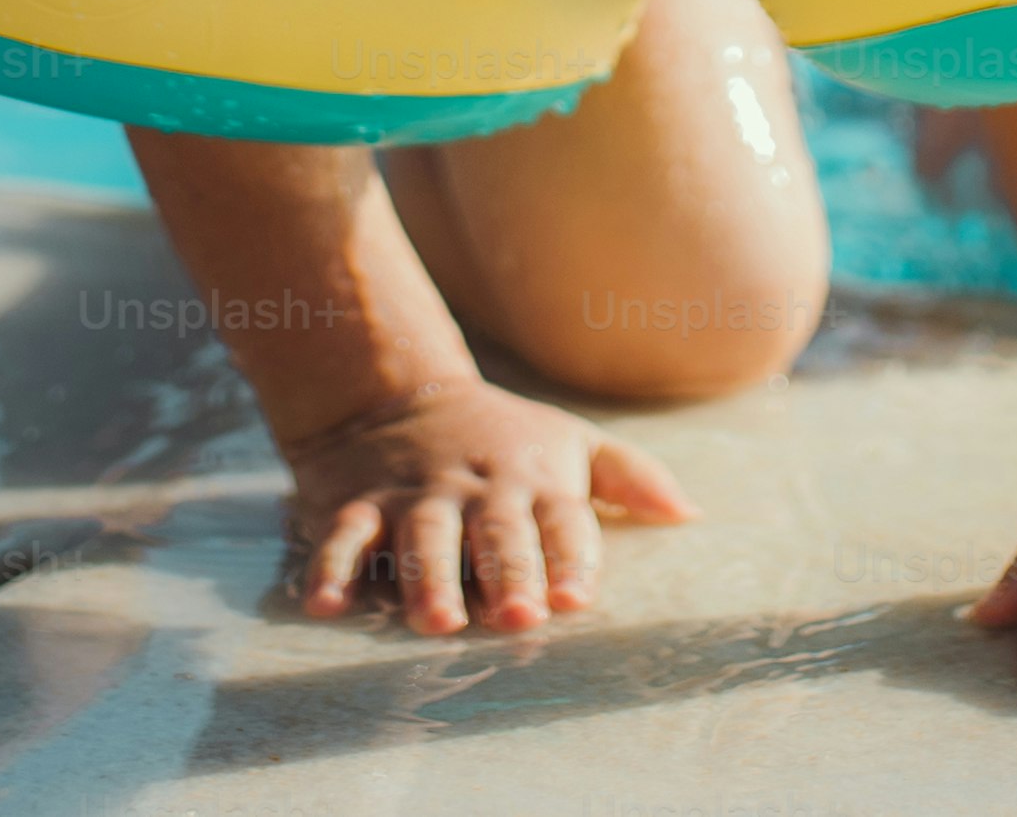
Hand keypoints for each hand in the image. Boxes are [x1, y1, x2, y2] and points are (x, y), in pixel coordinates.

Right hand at [281, 377, 693, 634]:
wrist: (395, 393)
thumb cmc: (504, 439)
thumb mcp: (570, 443)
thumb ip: (628, 478)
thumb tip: (689, 514)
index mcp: (535, 480)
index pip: (562, 522)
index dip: (571, 560)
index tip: (576, 600)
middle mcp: (478, 490)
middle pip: (496, 534)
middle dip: (509, 573)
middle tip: (519, 616)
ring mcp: (415, 497)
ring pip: (423, 538)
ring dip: (429, 579)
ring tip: (437, 622)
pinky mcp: (357, 505)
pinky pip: (344, 537)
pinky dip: (332, 569)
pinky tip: (327, 605)